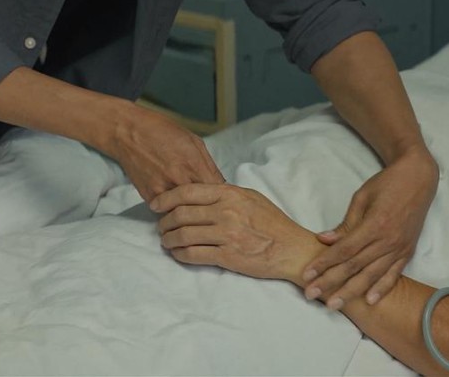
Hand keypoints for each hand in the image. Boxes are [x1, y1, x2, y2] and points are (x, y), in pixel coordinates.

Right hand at [108, 103, 223, 201]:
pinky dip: (174, 208)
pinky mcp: (149, 197)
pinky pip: (168, 210)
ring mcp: (163, 190)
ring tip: (193, 205)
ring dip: (190, 210)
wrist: (127, 132)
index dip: (222, 196)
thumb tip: (221, 185)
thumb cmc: (161, 132)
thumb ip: (209, 166)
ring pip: (184, 212)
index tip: (222, 198)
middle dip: (208, 206)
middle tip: (211, 205)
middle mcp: (178, 179)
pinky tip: (176, 201)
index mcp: (193, 164)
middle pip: (202, 205)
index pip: (217, 191)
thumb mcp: (194, 142)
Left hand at [152, 184, 321, 283]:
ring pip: (183, 235)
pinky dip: (180, 254)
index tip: (156, 205)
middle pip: (181, 214)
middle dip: (164, 222)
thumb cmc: (274, 224)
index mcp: (230, 194)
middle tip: (161, 227)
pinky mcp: (227, 256)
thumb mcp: (252, 198)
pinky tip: (178, 254)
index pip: (188, 192)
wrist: (292, 249)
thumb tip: (202, 194)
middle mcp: (226, 212)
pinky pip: (193, 254)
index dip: (166, 199)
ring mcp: (225, 235)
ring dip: (169, 239)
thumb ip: (227, 194)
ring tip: (167, 241)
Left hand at [302, 149, 437, 309]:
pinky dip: (382, 289)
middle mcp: (388, 240)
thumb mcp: (361, 198)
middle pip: (354, 266)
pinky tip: (369, 301)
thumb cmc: (387, 184)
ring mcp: (400, 248)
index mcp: (374, 224)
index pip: (344, 250)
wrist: (418, 178)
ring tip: (334, 305)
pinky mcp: (408, 251)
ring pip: (372, 275)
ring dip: (351, 291)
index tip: (307, 274)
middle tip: (311, 294)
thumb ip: (345, 224)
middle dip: (331, 282)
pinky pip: (394, 274)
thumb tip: (323, 240)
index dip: (324, 263)